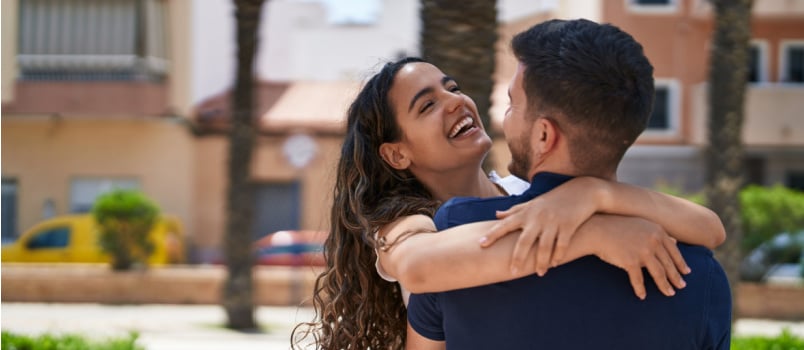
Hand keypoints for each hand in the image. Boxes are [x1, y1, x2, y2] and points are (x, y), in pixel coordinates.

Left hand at [480, 177, 599, 275]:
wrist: (582, 191)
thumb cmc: (553, 199)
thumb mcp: (532, 202)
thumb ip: (514, 210)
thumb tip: (496, 215)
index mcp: (527, 212)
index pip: (505, 225)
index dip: (492, 234)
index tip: (480, 244)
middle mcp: (538, 218)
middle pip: (524, 241)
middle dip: (518, 258)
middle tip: (512, 272)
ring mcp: (553, 222)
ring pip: (544, 247)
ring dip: (541, 262)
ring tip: (540, 273)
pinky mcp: (569, 225)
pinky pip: (561, 245)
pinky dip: (558, 256)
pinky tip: (555, 264)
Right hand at [593, 216, 690, 299]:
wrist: (596, 229)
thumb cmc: (617, 226)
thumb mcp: (641, 225)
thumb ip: (658, 234)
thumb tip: (675, 241)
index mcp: (657, 231)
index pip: (674, 251)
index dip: (681, 263)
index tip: (686, 272)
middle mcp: (653, 241)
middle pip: (668, 263)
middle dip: (676, 277)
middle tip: (681, 286)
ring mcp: (642, 251)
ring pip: (658, 273)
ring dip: (665, 285)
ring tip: (669, 293)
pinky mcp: (630, 261)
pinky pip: (638, 279)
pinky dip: (640, 289)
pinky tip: (642, 296)